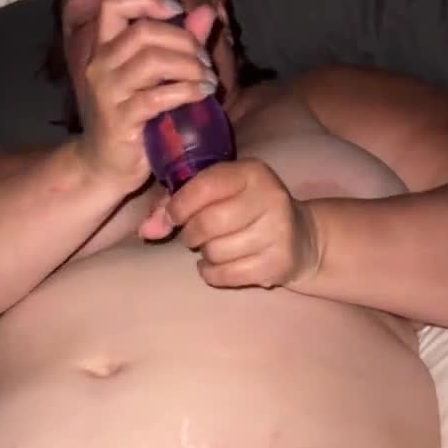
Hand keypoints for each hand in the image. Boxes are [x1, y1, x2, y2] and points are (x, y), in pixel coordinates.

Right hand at [76, 0, 217, 195]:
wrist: (103, 167)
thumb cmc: (130, 120)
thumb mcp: (152, 78)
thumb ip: (178, 43)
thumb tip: (207, 11)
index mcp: (103, 49)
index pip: (113, 6)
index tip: (176, 10)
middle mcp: (100, 66)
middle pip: (143, 32)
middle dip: (184, 40)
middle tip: (205, 60)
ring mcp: (108, 93)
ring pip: (152, 61)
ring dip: (189, 66)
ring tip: (208, 80)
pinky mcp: (121, 120)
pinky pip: (158, 96)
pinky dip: (187, 91)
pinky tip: (203, 94)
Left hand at [140, 159, 319, 288]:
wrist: (301, 237)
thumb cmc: (246, 209)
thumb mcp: (219, 193)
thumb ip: (177, 203)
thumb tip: (146, 230)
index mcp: (252, 172)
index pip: (204, 187)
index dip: (179, 206)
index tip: (173, 217)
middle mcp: (269, 198)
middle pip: (208, 223)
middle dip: (190, 234)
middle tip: (193, 236)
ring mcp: (278, 232)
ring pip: (216, 252)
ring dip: (204, 254)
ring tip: (212, 248)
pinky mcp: (279, 263)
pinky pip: (227, 275)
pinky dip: (212, 274)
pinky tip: (217, 265)